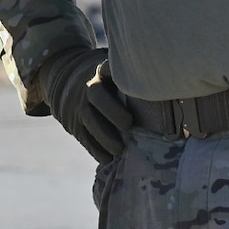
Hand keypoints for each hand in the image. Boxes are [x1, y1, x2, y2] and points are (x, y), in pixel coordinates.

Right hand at [42, 45, 132, 162]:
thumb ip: (129, 77)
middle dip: (112, 111)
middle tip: (128, 124)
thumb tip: (162, 84)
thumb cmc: (103, 80)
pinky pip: (84, 138)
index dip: (114, 71)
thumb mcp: (111, 71)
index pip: (107, 69)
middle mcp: (88, 88)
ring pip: (89, 121)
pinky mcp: (73, 125)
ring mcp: (78, 107)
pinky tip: (109, 159)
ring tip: (120, 150)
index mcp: (101, 73)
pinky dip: (96, 150)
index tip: (131, 80)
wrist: (66, 80)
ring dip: (105, 137)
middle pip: (97, 96)